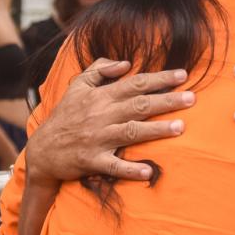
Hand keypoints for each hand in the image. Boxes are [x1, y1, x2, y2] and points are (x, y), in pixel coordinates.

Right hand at [26, 59, 193, 185]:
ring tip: (181, 128)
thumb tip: (125, 63)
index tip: (183, 75)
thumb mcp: (77, 86)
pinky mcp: (92, 161)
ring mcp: (97, 139)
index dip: (160, 79)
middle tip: (192, 98)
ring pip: (131, 132)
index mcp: (100, 96)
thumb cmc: (65, 116)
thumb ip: (100, 69)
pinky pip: (113, 166)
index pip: (135, 83)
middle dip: (167, 100)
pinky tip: (148, 171)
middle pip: (139, 105)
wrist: (42, 151)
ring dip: (157, 130)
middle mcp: (101, 115)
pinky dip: (130, 169)